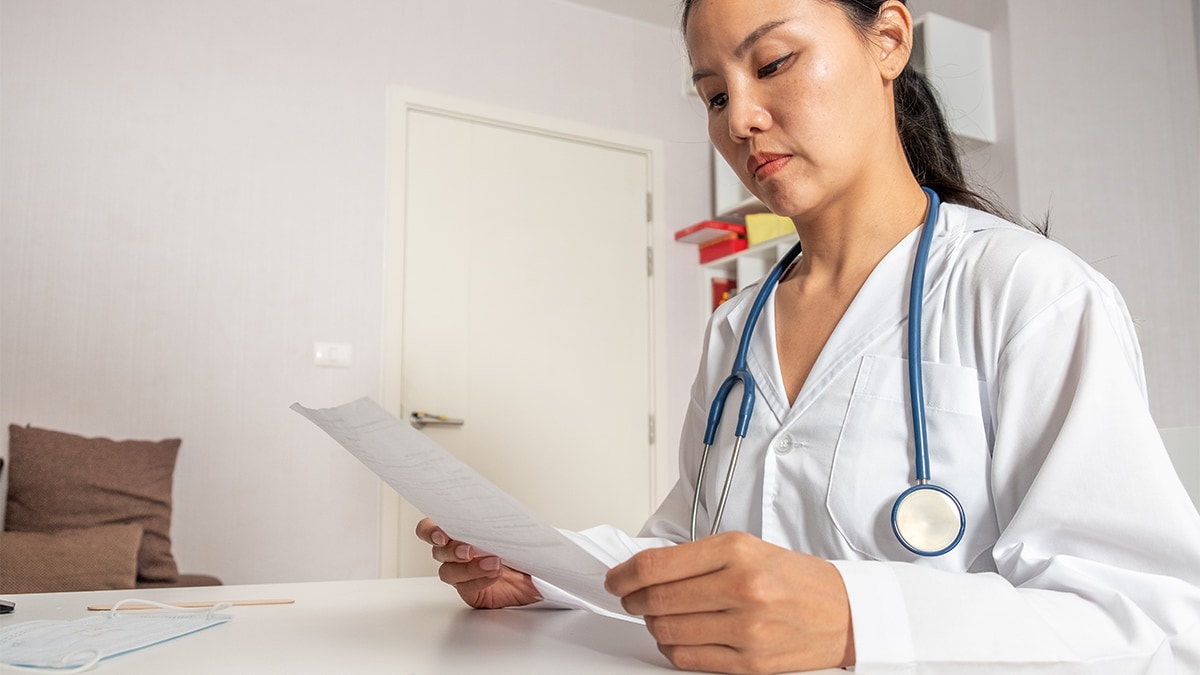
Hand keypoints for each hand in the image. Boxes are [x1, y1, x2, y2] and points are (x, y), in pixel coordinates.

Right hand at [414, 518, 541, 608]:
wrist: (535, 571)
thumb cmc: (519, 546)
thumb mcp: (510, 527)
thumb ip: (494, 520)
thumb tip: (493, 512)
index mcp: (457, 532)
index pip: (428, 529)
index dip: (429, 532)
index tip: (442, 535)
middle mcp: (453, 553)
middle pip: (438, 552)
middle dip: (452, 550)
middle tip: (468, 550)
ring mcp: (460, 574)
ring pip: (450, 572)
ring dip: (469, 568)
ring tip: (493, 563)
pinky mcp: (470, 592)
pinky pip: (466, 588)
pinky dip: (480, 580)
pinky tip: (495, 574)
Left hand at [604, 531, 853, 673]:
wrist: (844, 612)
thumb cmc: (796, 578)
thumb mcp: (747, 548)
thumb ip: (696, 558)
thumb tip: (645, 570)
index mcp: (737, 552)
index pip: (656, 565)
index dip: (624, 575)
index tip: (616, 580)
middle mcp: (741, 588)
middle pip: (656, 599)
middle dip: (633, 601)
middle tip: (631, 598)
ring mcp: (745, 629)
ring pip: (667, 631)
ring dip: (654, 624)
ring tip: (661, 616)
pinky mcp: (749, 663)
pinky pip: (687, 659)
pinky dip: (673, 648)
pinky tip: (680, 636)